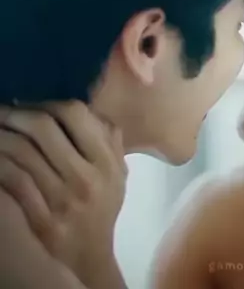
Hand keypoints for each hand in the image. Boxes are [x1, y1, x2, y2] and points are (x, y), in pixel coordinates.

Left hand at [0, 101, 127, 287]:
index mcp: (107, 161)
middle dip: (17, 114)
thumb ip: (111, 140)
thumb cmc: (103, 208)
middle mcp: (85, 176)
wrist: (89, 255)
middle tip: (4, 111)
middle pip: (43, 127)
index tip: (35, 103)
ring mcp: (60, 198)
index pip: (76, 114)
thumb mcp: (118, 173)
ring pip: (21, 152)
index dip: (49, 102)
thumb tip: (91, 108)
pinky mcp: (38, 217)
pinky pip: (10, 179)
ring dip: (2, 135)